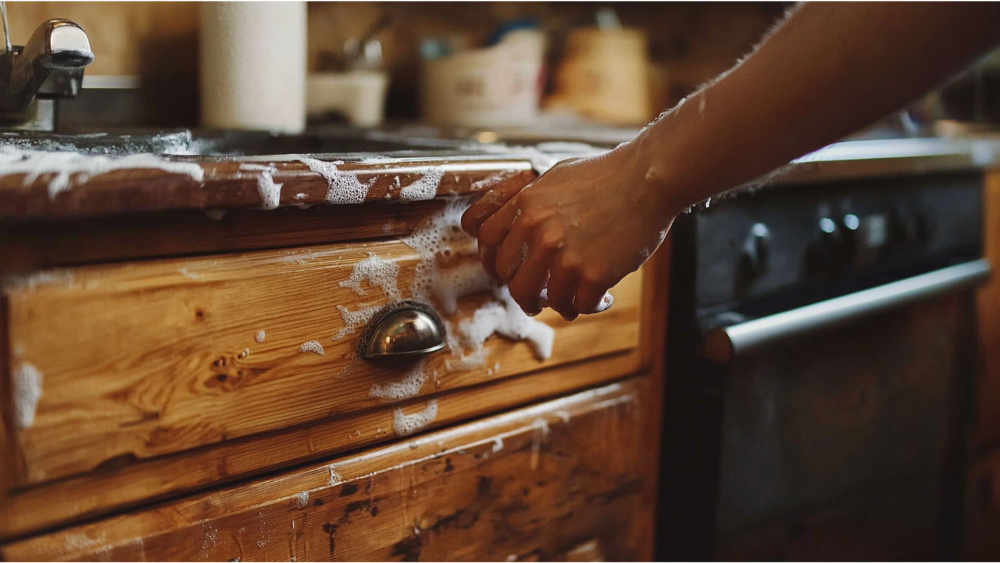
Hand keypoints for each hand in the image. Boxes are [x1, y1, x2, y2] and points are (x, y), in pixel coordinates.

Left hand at [461, 141, 675, 320]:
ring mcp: (564, 255)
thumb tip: (512, 217)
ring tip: (568, 301)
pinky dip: (588, 307)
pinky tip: (601, 298)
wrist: (649, 179)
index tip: (505, 271)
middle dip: (521, 290)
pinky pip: (576, 306)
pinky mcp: (592, 274)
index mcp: (526, 204)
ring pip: (538, 299)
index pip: (485, 240)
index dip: (492, 260)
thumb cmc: (608, 174)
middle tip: (536, 295)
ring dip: (554, 304)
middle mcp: (537, 230)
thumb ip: (530, 199)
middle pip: (507, 278)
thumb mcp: (555, 176)